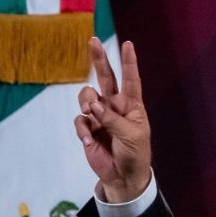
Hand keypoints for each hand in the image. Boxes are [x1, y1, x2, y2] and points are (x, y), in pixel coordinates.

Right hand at [73, 38, 151, 202]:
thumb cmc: (135, 154)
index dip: (129, 62)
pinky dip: (83, 129)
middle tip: (93, 41)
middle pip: (105, 78)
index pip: (131, 79)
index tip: (128, 44)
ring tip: (90, 112)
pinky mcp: (88, 128)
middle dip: (99, 59)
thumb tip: (93, 105)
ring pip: (87, 96)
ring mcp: (100, 116)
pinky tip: (90, 141)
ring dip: (86, 101)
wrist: (123, 176)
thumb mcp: (131, 136)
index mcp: (132, 105)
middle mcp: (115, 106)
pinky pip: (80, 120)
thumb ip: (113, 119)